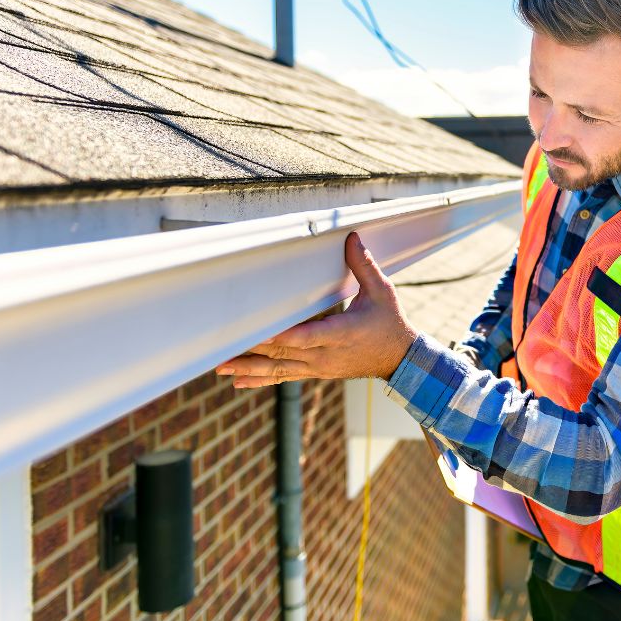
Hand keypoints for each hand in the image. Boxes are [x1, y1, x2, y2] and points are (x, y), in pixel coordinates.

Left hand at [215, 231, 419, 388]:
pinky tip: (238, 382)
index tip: (258, 333)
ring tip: (221, 367)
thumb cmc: (390, 323)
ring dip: (249, 368)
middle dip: (253, 350)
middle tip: (223, 348)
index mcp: (342, 333)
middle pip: (284, 353)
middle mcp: (326, 355)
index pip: (306, 336)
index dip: (282, 336)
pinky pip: (284, 376)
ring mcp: (319, 367)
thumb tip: (351, 237)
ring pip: (279, 368)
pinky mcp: (315, 372)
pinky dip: (261, 380)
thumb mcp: (383, 291)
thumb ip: (363, 265)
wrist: (400, 360)